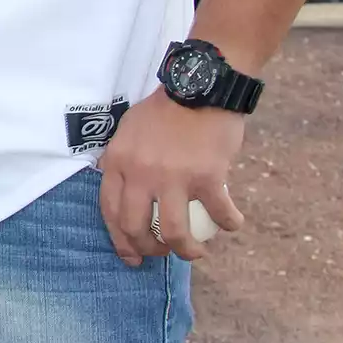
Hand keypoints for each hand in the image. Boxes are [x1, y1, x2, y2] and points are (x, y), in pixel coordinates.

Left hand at [97, 90, 246, 265]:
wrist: (201, 86)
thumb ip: (125, 162)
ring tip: (197, 252)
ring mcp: (172, 176)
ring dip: (187, 251)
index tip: (132, 255)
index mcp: (117, 161)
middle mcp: (140, 172)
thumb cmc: (166, 109)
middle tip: (164, 253)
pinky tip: (232, 223)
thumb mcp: (129, 131)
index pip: (109, 211)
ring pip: (173, 233)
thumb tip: (126, 196)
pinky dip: (229, 223)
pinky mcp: (207, 177)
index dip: (120, 240)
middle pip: (136, 228)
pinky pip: (218, 214)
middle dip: (149, 250)